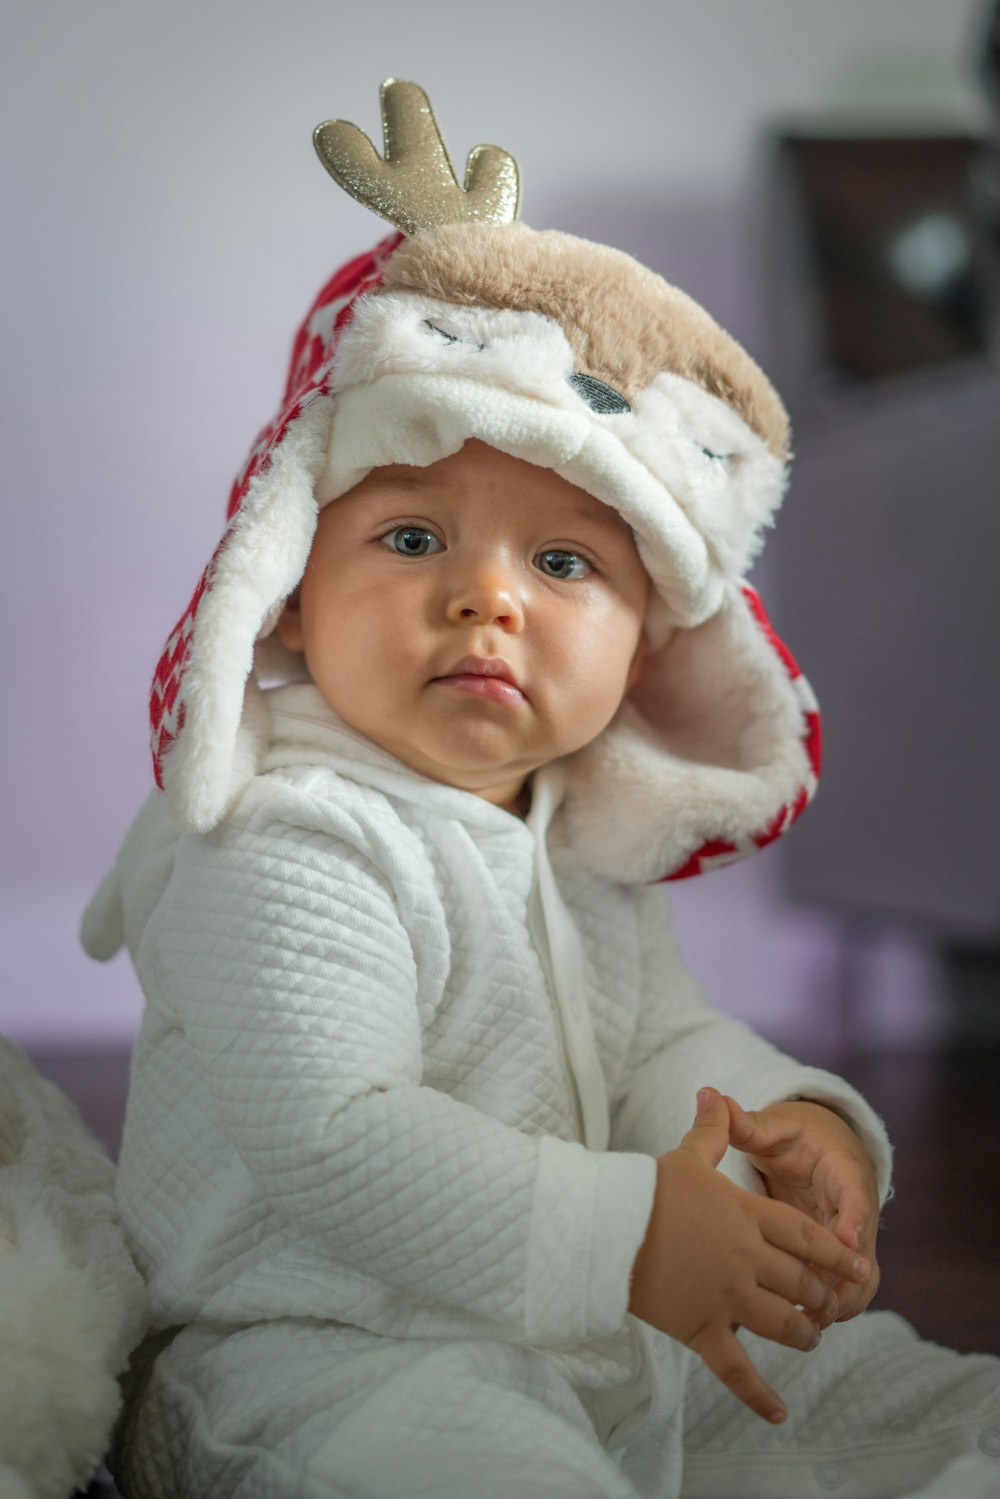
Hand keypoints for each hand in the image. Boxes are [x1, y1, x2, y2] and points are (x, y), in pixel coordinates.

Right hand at [628, 1088, 871, 1424]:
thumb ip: (712, 1131)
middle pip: (803, 1282)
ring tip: (811, 1336)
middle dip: (821, 1295)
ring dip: (805, 1332)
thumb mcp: (686, 1157)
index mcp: (748, 1217)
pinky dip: (759, 1395)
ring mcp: (728, 1297)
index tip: (859, 1266)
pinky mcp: (702, 1329)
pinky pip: (737, 1369)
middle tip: (830, 1303)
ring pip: (785, 1324)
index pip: (808, 1239)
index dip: (837, 1254)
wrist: (609, 1224)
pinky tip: (780, 1412)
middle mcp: (747, 1259)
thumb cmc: (648, 1188)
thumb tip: (713, 1093)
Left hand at [723, 1094, 880, 1325]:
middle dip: (843, 1281)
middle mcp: (855, 1211)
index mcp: (844, 1171)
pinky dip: (825, 1310)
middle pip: (863, 1254)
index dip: (854, 1219)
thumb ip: (745, 1123)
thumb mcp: (774, 1127)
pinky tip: (792, 1324)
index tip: (844, 1239)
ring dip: (836, 1304)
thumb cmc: (796, 1136)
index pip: (857, 1196)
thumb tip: (710, 1095)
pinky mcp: (836, 1260)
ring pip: (858, 1283)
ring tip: (801, 1324)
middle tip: (815, 1304)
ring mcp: (850, 1239)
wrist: (822, 1147)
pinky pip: (841, 1292)